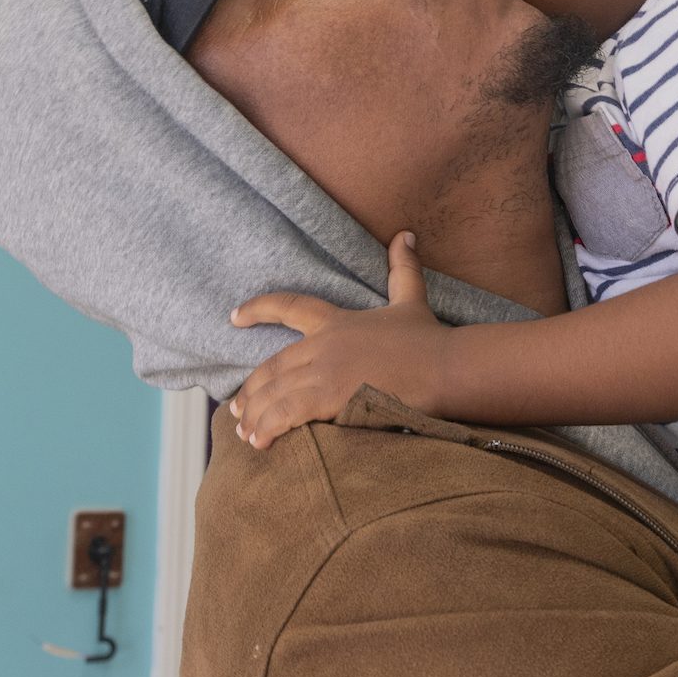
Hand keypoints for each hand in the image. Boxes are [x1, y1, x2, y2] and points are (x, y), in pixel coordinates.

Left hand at [228, 231, 452, 448]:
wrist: (444, 369)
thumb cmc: (430, 339)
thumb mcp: (412, 299)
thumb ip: (402, 269)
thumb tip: (405, 234)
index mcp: (335, 320)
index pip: (289, 306)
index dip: (258, 309)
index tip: (233, 316)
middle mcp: (322, 344)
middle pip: (271, 366)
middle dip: (249, 390)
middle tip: (235, 410)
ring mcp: (323, 372)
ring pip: (273, 394)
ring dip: (254, 416)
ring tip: (243, 434)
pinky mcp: (328, 398)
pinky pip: (285, 414)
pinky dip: (267, 428)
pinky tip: (260, 443)